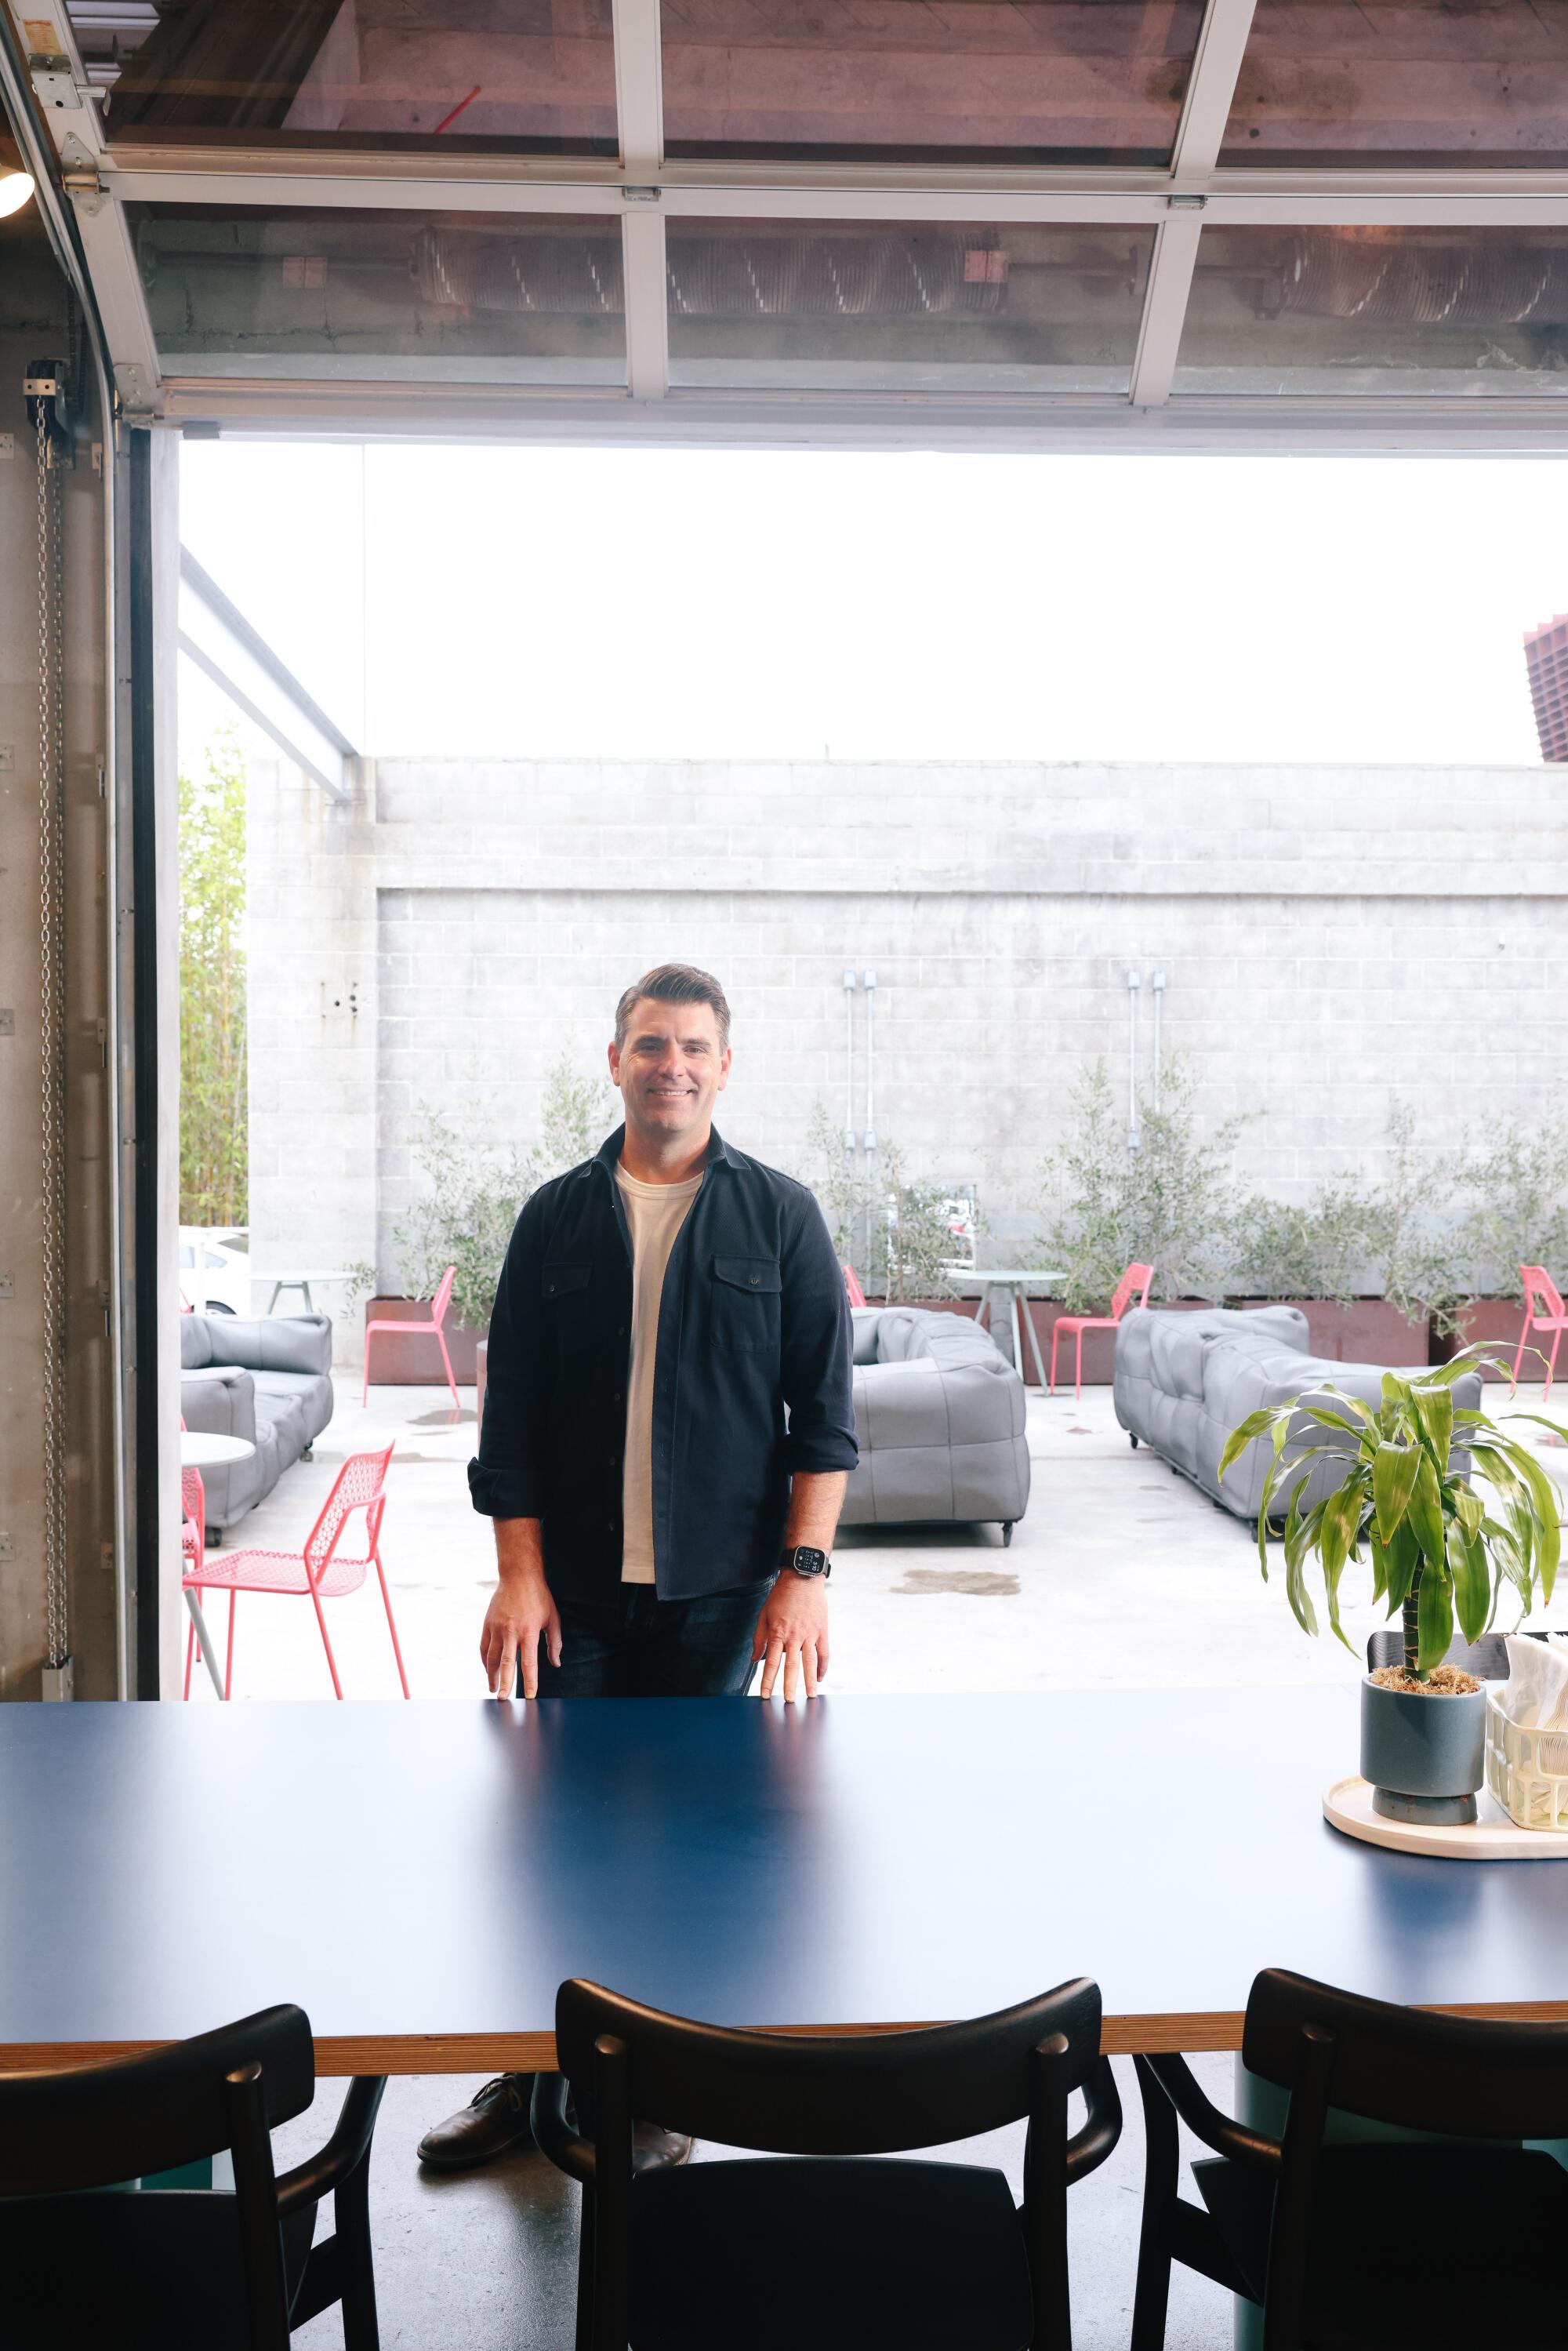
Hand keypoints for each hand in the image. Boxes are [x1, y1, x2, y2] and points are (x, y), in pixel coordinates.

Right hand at [480, 1568, 560, 1698]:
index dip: (530, 1681)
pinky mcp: (487, 1624)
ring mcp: (496, 1628)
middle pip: (505, 1664)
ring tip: (493, 1688)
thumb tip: (555, 1663)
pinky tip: (487, 1669)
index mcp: (528, 1632)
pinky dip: (485, 1660)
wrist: (518, 1575)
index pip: (529, 1663)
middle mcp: (510, 1631)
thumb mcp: (553, 1618)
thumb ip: (554, 1642)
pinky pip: (483, 1647)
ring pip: (491, 1657)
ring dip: (491, 1675)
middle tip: (502, 1699)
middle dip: (504, 1684)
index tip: (530, 1696)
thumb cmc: (539, 1597)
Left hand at [753, 1573, 828, 1701]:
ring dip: (809, 1681)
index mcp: (777, 1633)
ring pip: (810, 1662)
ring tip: (810, 1696)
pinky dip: (823, 1666)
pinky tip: (819, 1677)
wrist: (802, 1578)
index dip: (768, 1681)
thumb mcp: (764, 1614)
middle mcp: (794, 1636)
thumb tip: (753, 1659)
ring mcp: (810, 1634)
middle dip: (790, 1686)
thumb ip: (759, 1638)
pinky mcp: (822, 1630)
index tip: (765, 1695)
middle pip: (791, 1666)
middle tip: (790, 1702)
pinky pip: (824, 1652)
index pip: (771, 1663)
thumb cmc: (780, 1596)